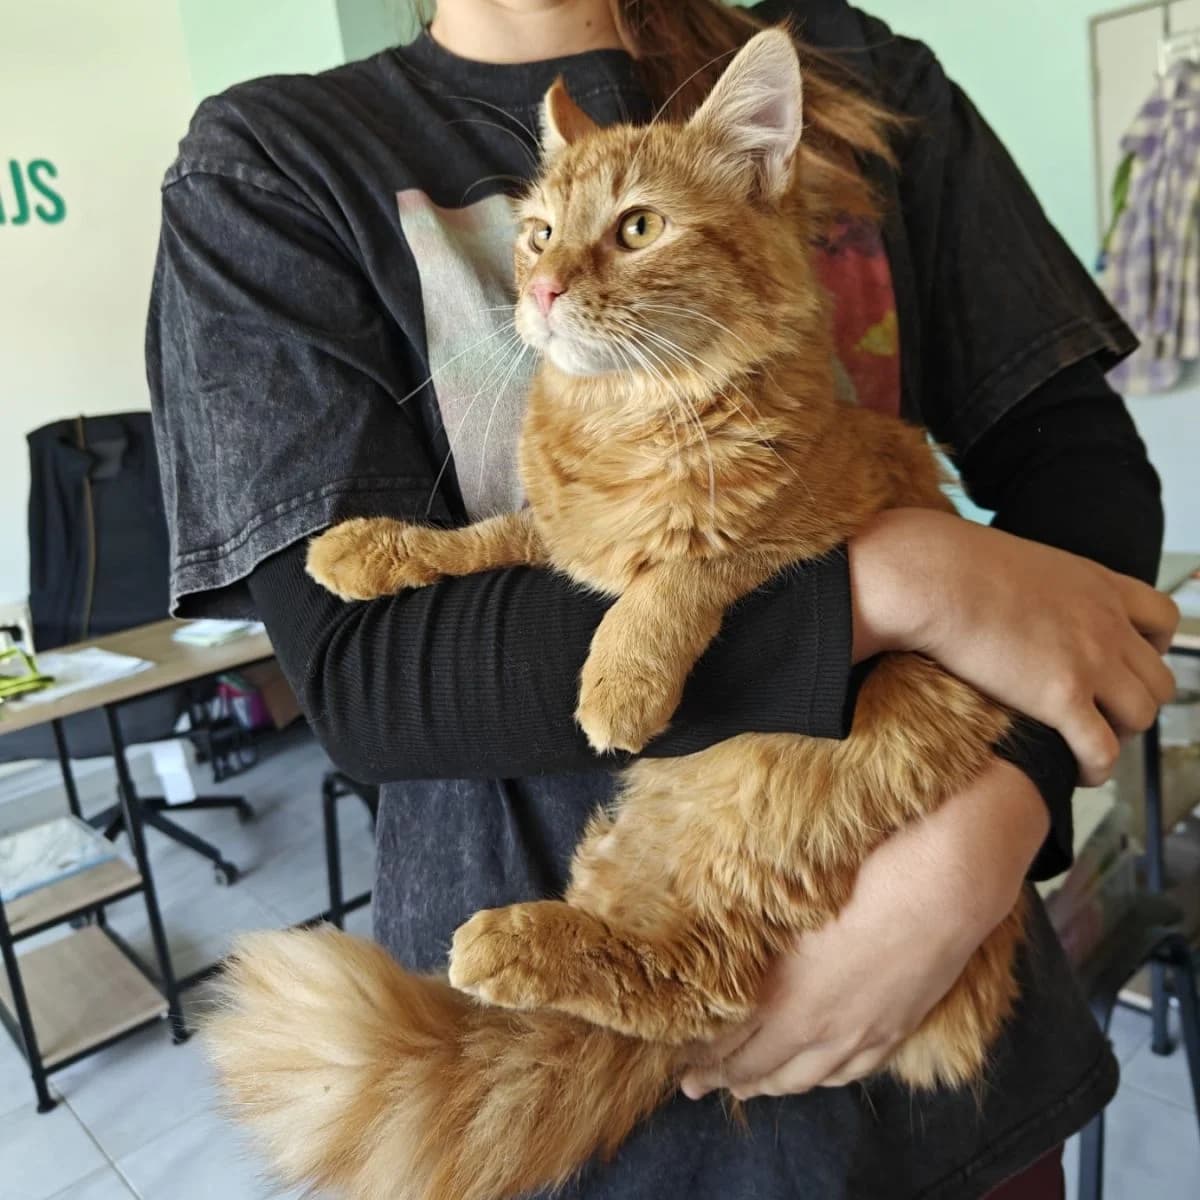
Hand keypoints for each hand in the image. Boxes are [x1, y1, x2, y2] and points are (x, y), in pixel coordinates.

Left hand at [680, 759, 1046, 1099]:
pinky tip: (815, 1076)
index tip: (680, 1065)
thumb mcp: (790, 911)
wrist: (943, 886)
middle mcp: (821, 1027)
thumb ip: (756, 947)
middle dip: (726, 1078)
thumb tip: (721, 952)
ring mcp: (863, 1033)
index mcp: (787, 998)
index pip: (732, 1043)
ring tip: (747, 1088)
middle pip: (764, 1068)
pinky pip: (851, 1071)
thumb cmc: (861, 879)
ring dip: (772, 1085)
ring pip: (807, 1077)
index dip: (703, 1058)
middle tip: (697, 1085)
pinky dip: (822, 1079)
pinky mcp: (898, 1028)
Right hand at [850, 509, 1178, 785]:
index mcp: (1097, 585)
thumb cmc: (950, 564)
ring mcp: (1090, 661)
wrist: (931, 577)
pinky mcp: (1061, 698)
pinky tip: (1080, 773)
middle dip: (1136, 700)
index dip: (1151, 649)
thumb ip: (1034, 584)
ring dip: (1120, 734)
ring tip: (1087, 743)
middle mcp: (1106, 623)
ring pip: (1142, 716)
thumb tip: (1003, 595)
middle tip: (1101, 714)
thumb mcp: (1015, 561)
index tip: (1121, 664)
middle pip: (1159, 677)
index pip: (1163, 619)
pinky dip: (1098, 767)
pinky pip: (1103, 749)